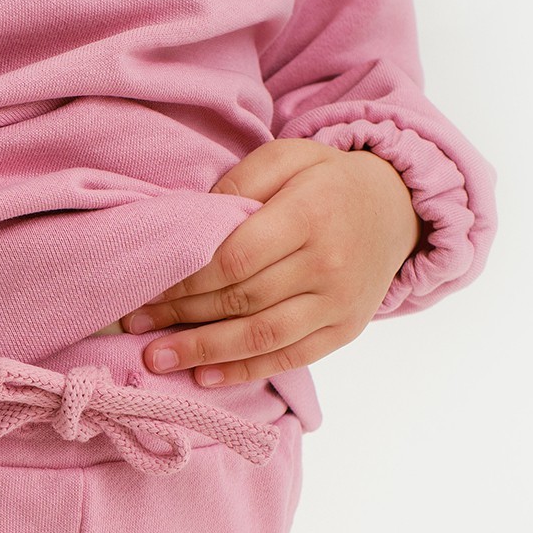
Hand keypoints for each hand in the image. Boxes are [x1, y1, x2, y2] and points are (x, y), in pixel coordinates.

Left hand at [121, 139, 425, 385]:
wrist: (397, 207)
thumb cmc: (327, 180)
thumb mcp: (288, 156)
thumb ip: (240, 181)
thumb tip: (192, 221)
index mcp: (311, 214)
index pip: (235, 258)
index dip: (186, 281)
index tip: (145, 290)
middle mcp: (329, 263)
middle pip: (242, 300)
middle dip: (182, 318)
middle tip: (135, 327)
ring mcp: (340, 302)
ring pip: (263, 336)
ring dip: (205, 352)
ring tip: (158, 360)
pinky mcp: (345, 330)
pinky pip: (291, 357)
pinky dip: (246, 371)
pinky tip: (206, 377)